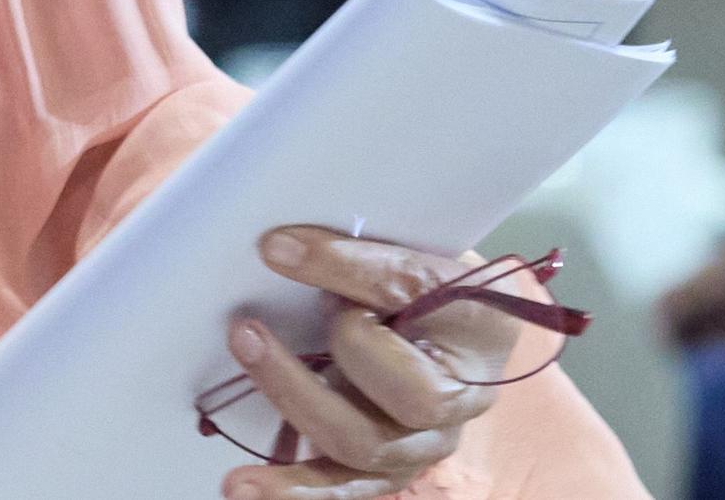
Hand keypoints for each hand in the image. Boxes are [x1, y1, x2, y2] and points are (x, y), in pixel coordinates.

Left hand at [211, 228, 542, 499]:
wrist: (438, 329)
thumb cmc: (421, 287)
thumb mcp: (409, 254)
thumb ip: (361, 258)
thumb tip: (278, 249)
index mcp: (482, 326)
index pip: (418, 293)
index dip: (349, 268)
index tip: (278, 247)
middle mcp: (462, 397)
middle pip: (412, 395)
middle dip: (343, 346)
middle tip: (280, 309)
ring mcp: (422, 443)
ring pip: (363, 446)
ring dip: (294, 397)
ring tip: (244, 349)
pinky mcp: (382, 471)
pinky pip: (339, 489)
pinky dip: (291, 489)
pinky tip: (242, 484)